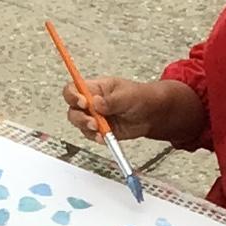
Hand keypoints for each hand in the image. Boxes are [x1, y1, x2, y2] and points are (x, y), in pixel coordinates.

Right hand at [70, 76, 196, 145]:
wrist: (153, 114)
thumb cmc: (141, 97)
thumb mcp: (127, 95)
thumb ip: (111, 100)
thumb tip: (96, 103)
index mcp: (96, 88)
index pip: (74, 88)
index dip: (73, 96)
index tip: (84, 103)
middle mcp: (92, 102)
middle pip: (73, 109)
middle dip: (80, 117)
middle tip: (93, 121)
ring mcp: (95, 117)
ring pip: (79, 123)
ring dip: (87, 128)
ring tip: (100, 130)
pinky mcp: (100, 130)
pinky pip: (91, 135)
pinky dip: (96, 137)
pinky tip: (104, 137)